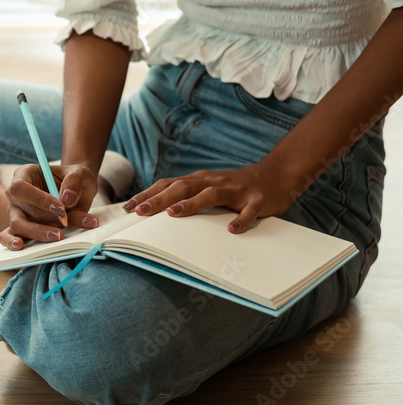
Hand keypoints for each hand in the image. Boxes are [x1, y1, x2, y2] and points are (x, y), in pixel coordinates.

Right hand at [0, 163, 100, 249]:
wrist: (77, 193)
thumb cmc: (75, 180)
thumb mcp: (80, 173)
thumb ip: (74, 181)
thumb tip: (67, 199)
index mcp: (25, 174)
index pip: (21, 187)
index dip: (38, 199)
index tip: (61, 208)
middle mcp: (16, 194)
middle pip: (20, 208)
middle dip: (44, 219)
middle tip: (65, 223)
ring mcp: (16, 212)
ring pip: (18, 225)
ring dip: (39, 232)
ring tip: (60, 236)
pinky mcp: (20, 228)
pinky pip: (7, 236)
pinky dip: (11, 242)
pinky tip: (21, 246)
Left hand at [123, 162, 293, 232]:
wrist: (276, 175)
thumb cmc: (234, 187)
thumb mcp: (208, 188)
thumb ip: (187, 197)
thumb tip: (156, 212)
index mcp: (200, 180)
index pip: (168, 185)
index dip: (148, 194)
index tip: (128, 207)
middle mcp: (214, 182)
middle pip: (183, 187)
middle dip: (160, 199)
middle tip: (141, 212)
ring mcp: (236, 190)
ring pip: (211, 195)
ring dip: (192, 204)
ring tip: (174, 214)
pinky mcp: (257, 200)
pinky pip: (249, 210)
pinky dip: (241, 219)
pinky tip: (232, 229)